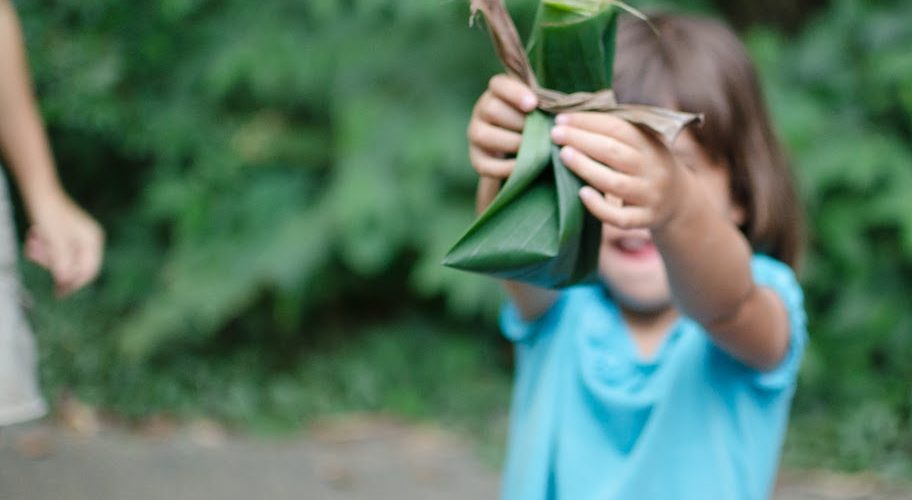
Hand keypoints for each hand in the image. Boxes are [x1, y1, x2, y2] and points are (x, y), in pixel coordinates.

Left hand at [24, 193, 103, 296]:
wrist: (40, 193)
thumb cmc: (48, 214)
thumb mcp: (54, 241)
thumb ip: (61, 262)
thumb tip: (64, 282)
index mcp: (93, 240)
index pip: (89, 270)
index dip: (74, 283)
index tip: (59, 293)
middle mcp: (90, 240)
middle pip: (74, 265)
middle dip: (53, 264)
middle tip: (35, 255)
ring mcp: (79, 237)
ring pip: (63, 259)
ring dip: (46, 256)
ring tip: (33, 244)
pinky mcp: (68, 235)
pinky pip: (58, 251)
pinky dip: (45, 250)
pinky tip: (35, 240)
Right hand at [468, 75, 537, 179]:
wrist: (520, 150)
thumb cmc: (535, 122)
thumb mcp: (538, 108)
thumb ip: (544, 104)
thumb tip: (560, 112)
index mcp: (497, 93)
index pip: (498, 84)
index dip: (514, 92)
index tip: (533, 104)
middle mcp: (481, 111)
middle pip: (491, 109)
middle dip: (518, 122)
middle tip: (539, 131)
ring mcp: (476, 134)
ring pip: (483, 135)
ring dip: (511, 142)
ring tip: (533, 148)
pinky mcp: (477, 159)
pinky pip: (485, 164)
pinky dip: (506, 167)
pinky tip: (524, 166)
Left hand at [550, 112, 689, 230]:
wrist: (681, 201)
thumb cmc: (649, 165)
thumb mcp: (644, 143)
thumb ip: (618, 131)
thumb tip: (575, 114)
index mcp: (650, 144)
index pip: (617, 128)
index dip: (588, 122)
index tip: (561, 118)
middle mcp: (652, 169)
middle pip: (614, 152)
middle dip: (582, 140)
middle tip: (555, 134)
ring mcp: (650, 195)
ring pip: (615, 184)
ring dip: (586, 168)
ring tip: (563, 155)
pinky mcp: (645, 219)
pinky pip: (621, 217)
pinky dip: (600, 207)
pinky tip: (581, 193)